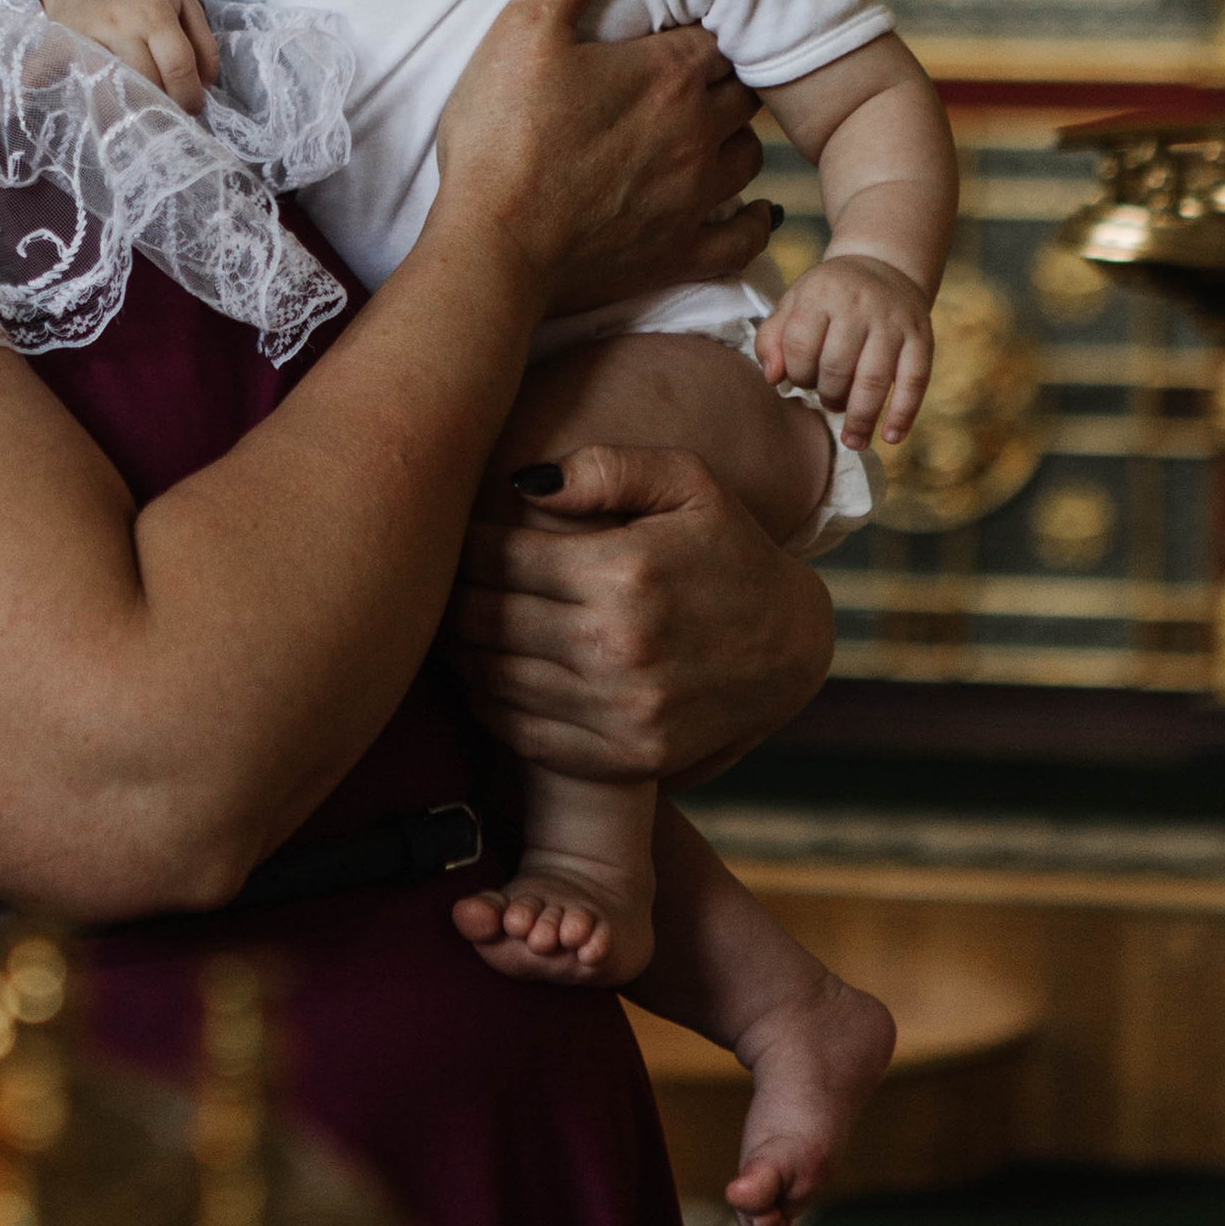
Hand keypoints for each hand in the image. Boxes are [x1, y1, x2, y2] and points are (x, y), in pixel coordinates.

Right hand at [42, 0, 219, 115]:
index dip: (190, 95)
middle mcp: (121, 24)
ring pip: (114, 87)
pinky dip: (96, 96)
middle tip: (172, 112)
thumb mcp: (185, 4)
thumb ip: (204, 45)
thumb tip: (205, 87)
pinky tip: (109, 102)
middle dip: (165, 105)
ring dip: (133, 107)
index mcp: (155, 14)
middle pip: (147, 82)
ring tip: (145, 110)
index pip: (177, 67)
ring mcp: (89, 34)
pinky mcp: (65, 41)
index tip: (194, 107)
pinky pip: (82, 80)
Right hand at [433, 0, 774, 315]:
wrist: (493, 248)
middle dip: (724, 75)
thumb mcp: (528, 25)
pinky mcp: (680, 254)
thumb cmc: (503, 134)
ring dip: (736, 137)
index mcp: (671, 73)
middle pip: (742, 91)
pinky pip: (744, 237)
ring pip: (750, 155)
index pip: (718, 33)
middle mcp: (700, 132)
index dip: (701, 26)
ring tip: (710, 127)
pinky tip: (749, 210)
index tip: (680, 24)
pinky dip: (754, 221)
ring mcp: (696, 198)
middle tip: (692, 70)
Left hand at [447, 444, 831, 788]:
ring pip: (492, 678)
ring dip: (456, 650)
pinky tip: (482, 674)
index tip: (447, 536)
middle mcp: (617, 646)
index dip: (459, 544)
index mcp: (623, 572)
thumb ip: (605, 468)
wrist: (793, 646)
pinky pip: (520, 733)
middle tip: (431, 580)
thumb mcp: (689, 483)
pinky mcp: (624, 757)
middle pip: (483, 619)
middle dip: (447, 596)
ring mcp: (619, 711)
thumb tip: (521, 485)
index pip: (497, 557)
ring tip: (446, 624)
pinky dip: (487, 702)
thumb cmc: (729, 551)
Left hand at [756, 253, 932, 449]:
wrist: (883, 266)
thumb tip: (773, 378)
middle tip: (828, 400)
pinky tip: (891, 437)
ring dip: (861, 417)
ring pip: (874, 379)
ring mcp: (893, 322)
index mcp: (821, 294)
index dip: (796, 374)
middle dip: (828, 395)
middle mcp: (859, 305)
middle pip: (837, 367)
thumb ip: (772, 339)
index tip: (800, 380)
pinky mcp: (922, 337)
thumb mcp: (794, 303)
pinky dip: (903, 413)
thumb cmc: (829, 296)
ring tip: (853, 439)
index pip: (800, 346)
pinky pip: (915, 381)